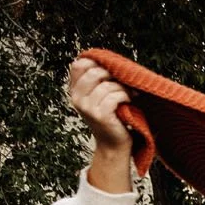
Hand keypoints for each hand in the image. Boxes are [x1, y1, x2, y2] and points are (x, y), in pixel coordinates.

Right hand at [68, 57, 133, 195]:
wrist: (113, 145)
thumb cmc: (111, 118)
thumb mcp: (99, 97)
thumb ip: (96, 80)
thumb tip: (104, 59)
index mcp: (74, 91)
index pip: (78, 65)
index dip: (95, 63)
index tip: (110, 70)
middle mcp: (76, 98)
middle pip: (92, 71)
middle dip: (111, 73)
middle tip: (123, 82)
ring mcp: (86, 107)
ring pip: (106, 85)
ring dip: (122, 88)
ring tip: (129, 94)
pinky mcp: (99, 115)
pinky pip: (114, 96)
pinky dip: (125, 96)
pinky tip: (130, 101)